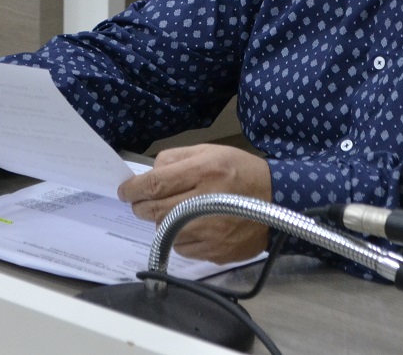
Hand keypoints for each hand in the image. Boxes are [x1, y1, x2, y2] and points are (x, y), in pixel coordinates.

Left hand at [118, 144, 271, 263]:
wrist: (278, 200)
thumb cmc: (240, 171)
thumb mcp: (210, 151)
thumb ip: (175, 159)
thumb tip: (149, 175)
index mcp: (204, 171)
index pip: (155, 183)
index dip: (133, 189)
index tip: (125, 191)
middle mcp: (206, 202)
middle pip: (155, 210)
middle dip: (141, 206)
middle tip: (139, 203)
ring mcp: (212, 231)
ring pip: (165, 232)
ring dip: (161, 222)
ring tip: (173, 212)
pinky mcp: (216, 251)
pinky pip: (182, 248)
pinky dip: (179, 238)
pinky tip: (190, 226)